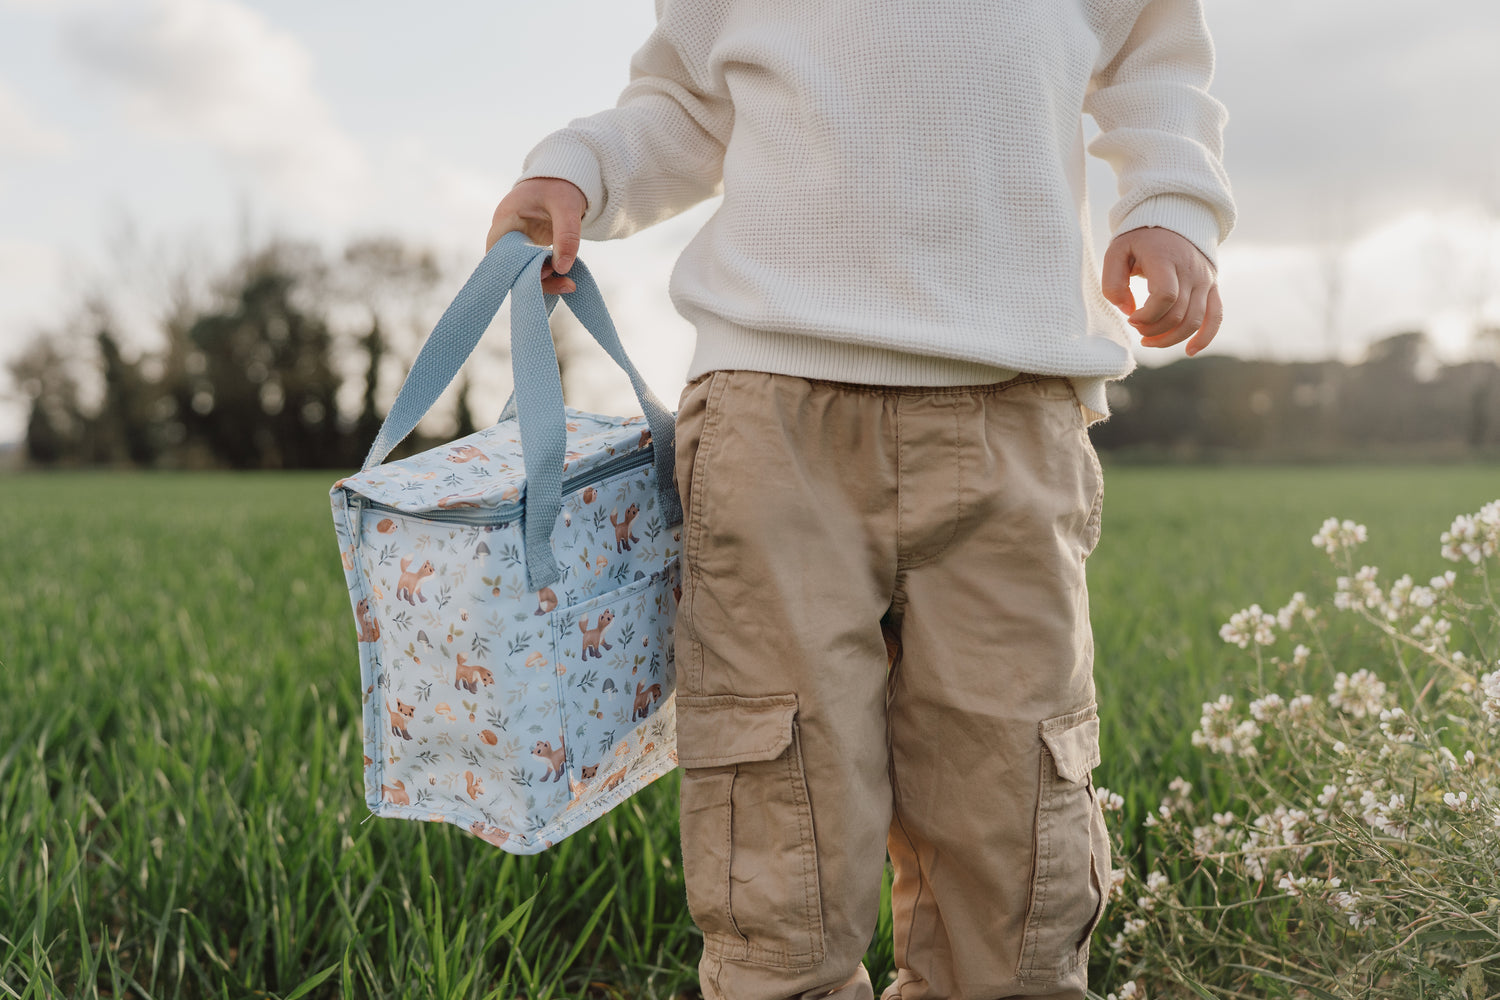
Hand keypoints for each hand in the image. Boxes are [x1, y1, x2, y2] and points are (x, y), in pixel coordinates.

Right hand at [485, 177, 588, 294]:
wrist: (563, 179)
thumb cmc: (560, 187)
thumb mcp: (567, 207)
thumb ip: (566, 236)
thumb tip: (563, 269)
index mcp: (506, 219)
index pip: (497, 253)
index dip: (513, 271)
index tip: (540, 278)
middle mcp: (507, 233)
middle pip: (510, 267)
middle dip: (535, 280)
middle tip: (566, 283)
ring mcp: (517, 242)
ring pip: (522, 271)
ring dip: (545, 281)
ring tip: (570, 284)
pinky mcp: (528, 248)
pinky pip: (533, 268)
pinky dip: (549, 276)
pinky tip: (567, 279)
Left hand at [1101, 227, 1222, 356]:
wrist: (1173, 220)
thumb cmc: (1140, 239)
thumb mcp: (1117, 251)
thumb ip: (1112, 281)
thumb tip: (1127, 310)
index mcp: (1166, 259)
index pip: (1165, 296)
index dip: (1146, 315)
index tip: (1130, 317)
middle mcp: (1191, 271)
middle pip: (1178, 314)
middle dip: (1153, 330)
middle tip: (1135, 327)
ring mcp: (1205, 280)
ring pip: (1195, 321)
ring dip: (1170, 339)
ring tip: (1148, 341)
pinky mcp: (1212, 287)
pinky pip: (1216, 316)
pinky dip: (1206, 337)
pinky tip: (1190, 351)